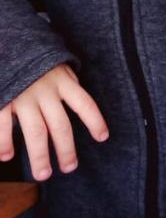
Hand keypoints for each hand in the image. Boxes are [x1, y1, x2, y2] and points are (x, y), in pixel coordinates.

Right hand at [0, 65, 107, 180]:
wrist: (10, 43)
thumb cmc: (36, 59)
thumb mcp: (58, 66)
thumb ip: (68, 85)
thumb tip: (80, 105)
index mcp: (63, 82)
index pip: (85, 104)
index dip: (95, 121)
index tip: (103, 137)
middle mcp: (45, 91)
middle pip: (60, 126)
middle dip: (66, 149)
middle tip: (69, 168)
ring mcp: (23, 96)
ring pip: (35, 132)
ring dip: (40, 156)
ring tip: (44, 174)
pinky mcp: (2, 99)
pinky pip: (3, 125)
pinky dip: (4, 143)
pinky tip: (6, 157)